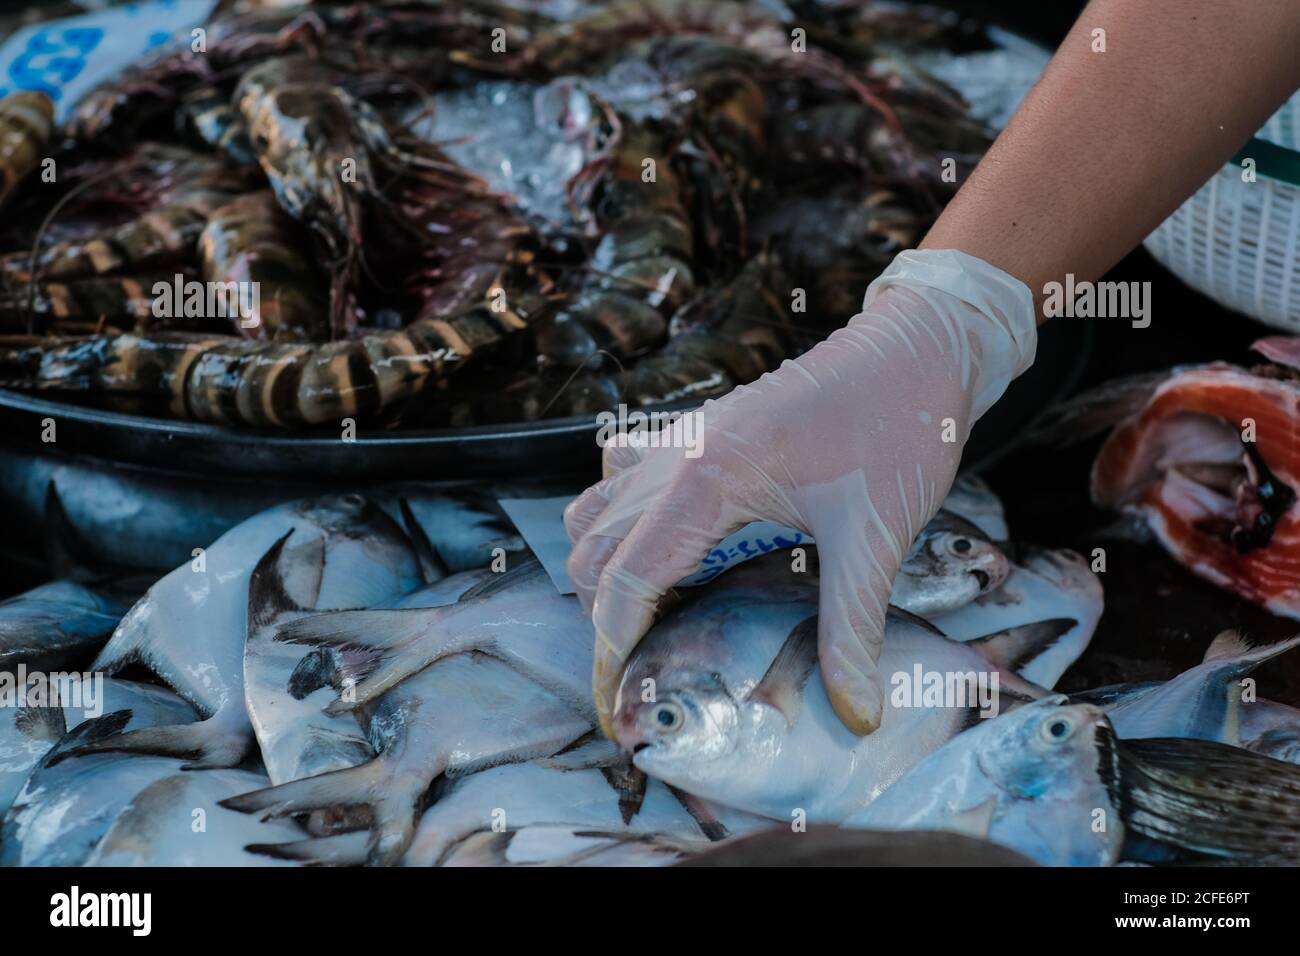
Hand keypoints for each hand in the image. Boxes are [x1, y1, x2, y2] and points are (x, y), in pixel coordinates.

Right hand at [565, 249, 1035, 736]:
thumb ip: (853, 629)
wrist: (915, 349)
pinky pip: (619, 478)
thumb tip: (856, 710)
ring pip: (592, 513)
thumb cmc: (898, 429)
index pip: (626, 579)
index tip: (619, 704)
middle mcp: (674, 456)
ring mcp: (678, 439)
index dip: (613, 650)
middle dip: (604, 619)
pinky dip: (618, 523)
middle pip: (594, 552)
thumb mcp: (875, 538)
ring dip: (603, 570)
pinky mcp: (693, 433)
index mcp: (706, 479)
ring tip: (649, 618)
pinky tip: (666, 550)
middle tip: (642, 673)